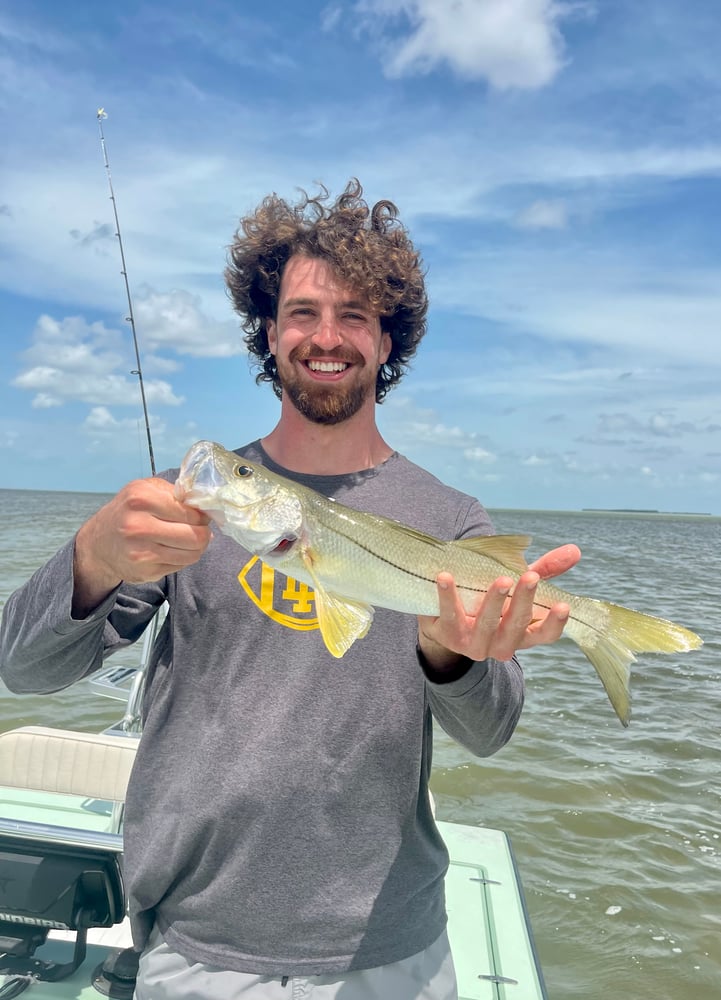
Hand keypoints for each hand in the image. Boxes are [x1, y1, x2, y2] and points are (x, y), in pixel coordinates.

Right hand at [72, 477, 210, 616]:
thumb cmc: (127, 511)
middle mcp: (139, 526)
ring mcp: (142, 553)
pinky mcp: (145, 572)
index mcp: (141, 499)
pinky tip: (172, 549)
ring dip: (197, 547)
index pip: (192, 513)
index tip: (200, 515)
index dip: (202, 515)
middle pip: (196, 537)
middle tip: (200, 529)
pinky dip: (182, 558)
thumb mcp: (145, 489)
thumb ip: (176, 493)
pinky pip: (180, 566)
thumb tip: (206, 510)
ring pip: (193, 554)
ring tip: (188, 539)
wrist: (98, 544)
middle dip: (204, 533)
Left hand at [417, 544, 580, 671]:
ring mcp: (475, 644)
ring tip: (502, 580)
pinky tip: (446, 577)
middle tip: (531, 577)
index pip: (544, 635)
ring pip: (486, 625)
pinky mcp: (449, 635)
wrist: (446, 622)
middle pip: (517, 625)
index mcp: (522, 634)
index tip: (564, 606)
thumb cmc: (492, 601)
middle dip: (524, 601)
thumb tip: (575, 550)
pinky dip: (448, 596)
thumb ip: (545, 570)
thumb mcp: (518, 587)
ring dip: (494, 602)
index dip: (554, 623)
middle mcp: (501, 644)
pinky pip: (449, 615)